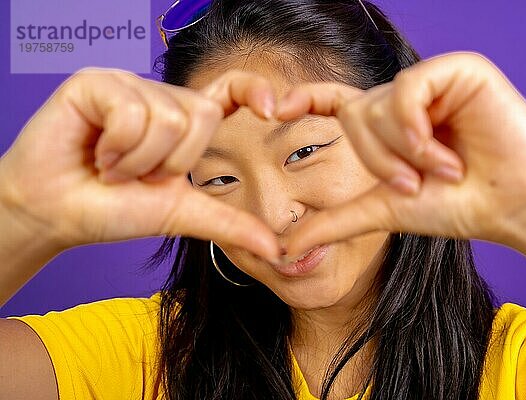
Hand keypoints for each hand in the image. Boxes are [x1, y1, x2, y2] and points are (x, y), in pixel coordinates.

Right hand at [0, 68, 280, 262]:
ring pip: (168, 117)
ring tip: (113, 167)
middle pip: (202, 114)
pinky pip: (132, 112)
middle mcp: (159, 96)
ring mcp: (128, 85)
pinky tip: (97, 155)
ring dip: (140, 161)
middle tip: (138, 174)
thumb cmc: (115, 208)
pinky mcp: (97, 83)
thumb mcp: (181, 214)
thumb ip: (228, 225)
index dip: (252, 89)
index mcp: (183, 120)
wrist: (58, 214)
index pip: (228, 90)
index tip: (273, 110)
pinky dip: (118, 149)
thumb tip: (276, 250)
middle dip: (171, 162)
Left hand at [277, 52, 525, 257]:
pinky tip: (445, 151)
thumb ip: (333, 223)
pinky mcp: (458, 71)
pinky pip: (409, 90)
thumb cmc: (454, 205)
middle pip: (356, 114)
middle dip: (379, 162)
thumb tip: (284, 249)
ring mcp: (431, 82)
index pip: (337, 101)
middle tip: (416, 184)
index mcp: (388, 124)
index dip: (306, 98)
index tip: (277, 109)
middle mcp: (406, 99)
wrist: (509, 206)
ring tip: (442, 170)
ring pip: (380, 104)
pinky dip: (416, 129)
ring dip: (404, 152)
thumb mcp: (382, 211)